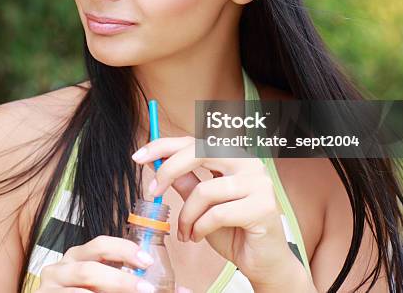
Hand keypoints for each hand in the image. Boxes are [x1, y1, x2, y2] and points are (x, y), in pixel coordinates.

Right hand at [38, 234, 192, 291]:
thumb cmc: (88, 292)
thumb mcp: (110, 284)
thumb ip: (137, 282)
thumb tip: (185, 291)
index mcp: (79, 255)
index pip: (102, 244)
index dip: (125, 250)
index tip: (149, 261)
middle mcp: (61, 267)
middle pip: (91, 267)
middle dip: (121, 280)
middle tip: (147, 290)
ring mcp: (50, 286)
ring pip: (83, 289)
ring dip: (111, 292)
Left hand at [132, 136, 308, 289]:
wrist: (262, 262)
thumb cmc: (232, 230)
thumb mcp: (200, 203)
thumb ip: (184, 180)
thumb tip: (156, 161)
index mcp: (233, 156)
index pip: (194, 141)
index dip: (164, 146)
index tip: (138, 156)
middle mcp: (249, 162)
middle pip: (200, 153)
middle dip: (169, 170)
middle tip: (152, 191)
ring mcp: (259, 182)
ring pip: (205, 190)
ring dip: (186, 215)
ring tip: (185, 231)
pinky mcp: (263, 206)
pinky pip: (217, 214)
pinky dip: (200, 228)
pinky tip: (198, 236)